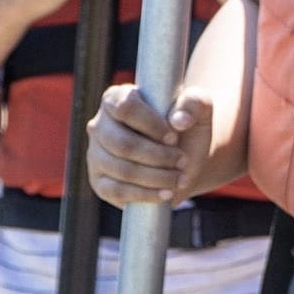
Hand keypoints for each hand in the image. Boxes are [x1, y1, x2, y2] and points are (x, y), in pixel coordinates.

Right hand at [86, 83, 212, 204]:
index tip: (174, 137)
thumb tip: (179, 120)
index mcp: (116, 98)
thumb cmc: (186, 127)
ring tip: (180, 178)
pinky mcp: (99, 182)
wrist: (183, 158)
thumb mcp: (198, 108)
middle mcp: (99, 125)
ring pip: (122, 170)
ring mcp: (95, 155)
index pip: (126, 108)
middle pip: (122, 144)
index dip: (151, 124)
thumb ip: (194, 103)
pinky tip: (166, 193)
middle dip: (158, 156)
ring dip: (156, 177)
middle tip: (182, 161)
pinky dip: (146, 194)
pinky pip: (117, 191)